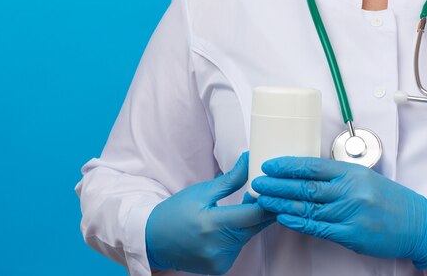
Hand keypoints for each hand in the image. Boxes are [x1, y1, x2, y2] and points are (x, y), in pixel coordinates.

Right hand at [145, 152, 274, 274]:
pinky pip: (238, 248)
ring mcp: (220, 261)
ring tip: (240, 210)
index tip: (273, 190)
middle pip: (255, 226)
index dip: (267, 202)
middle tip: (264, 195)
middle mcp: (218, 247)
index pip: (253, 215)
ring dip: (249, 223)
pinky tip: (227, 228)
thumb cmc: (176, 212)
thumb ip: (230, 180)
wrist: (154, 240)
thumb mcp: (202, 191)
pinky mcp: (221, 268)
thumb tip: (249, 161)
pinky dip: (238, 236)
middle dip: (262, 210)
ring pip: (248, 237)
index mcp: (212, 225)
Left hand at [251, 157, 426, 269]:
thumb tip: (305, 174)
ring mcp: (351, 213)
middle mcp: (350, 191)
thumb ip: (337, 176)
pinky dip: (298, 222)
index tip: (269, 165)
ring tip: (262, 199)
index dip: (287, 165)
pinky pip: (319, 228)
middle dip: (277, 184)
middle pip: (305, 186)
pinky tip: (282, 218)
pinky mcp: (352, 234)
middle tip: (258, 182)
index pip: (312, 166)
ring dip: (281, 203)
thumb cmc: (390, 200)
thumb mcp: (365, 178)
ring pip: (308, 207)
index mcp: (352, 173)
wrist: (418, 224)